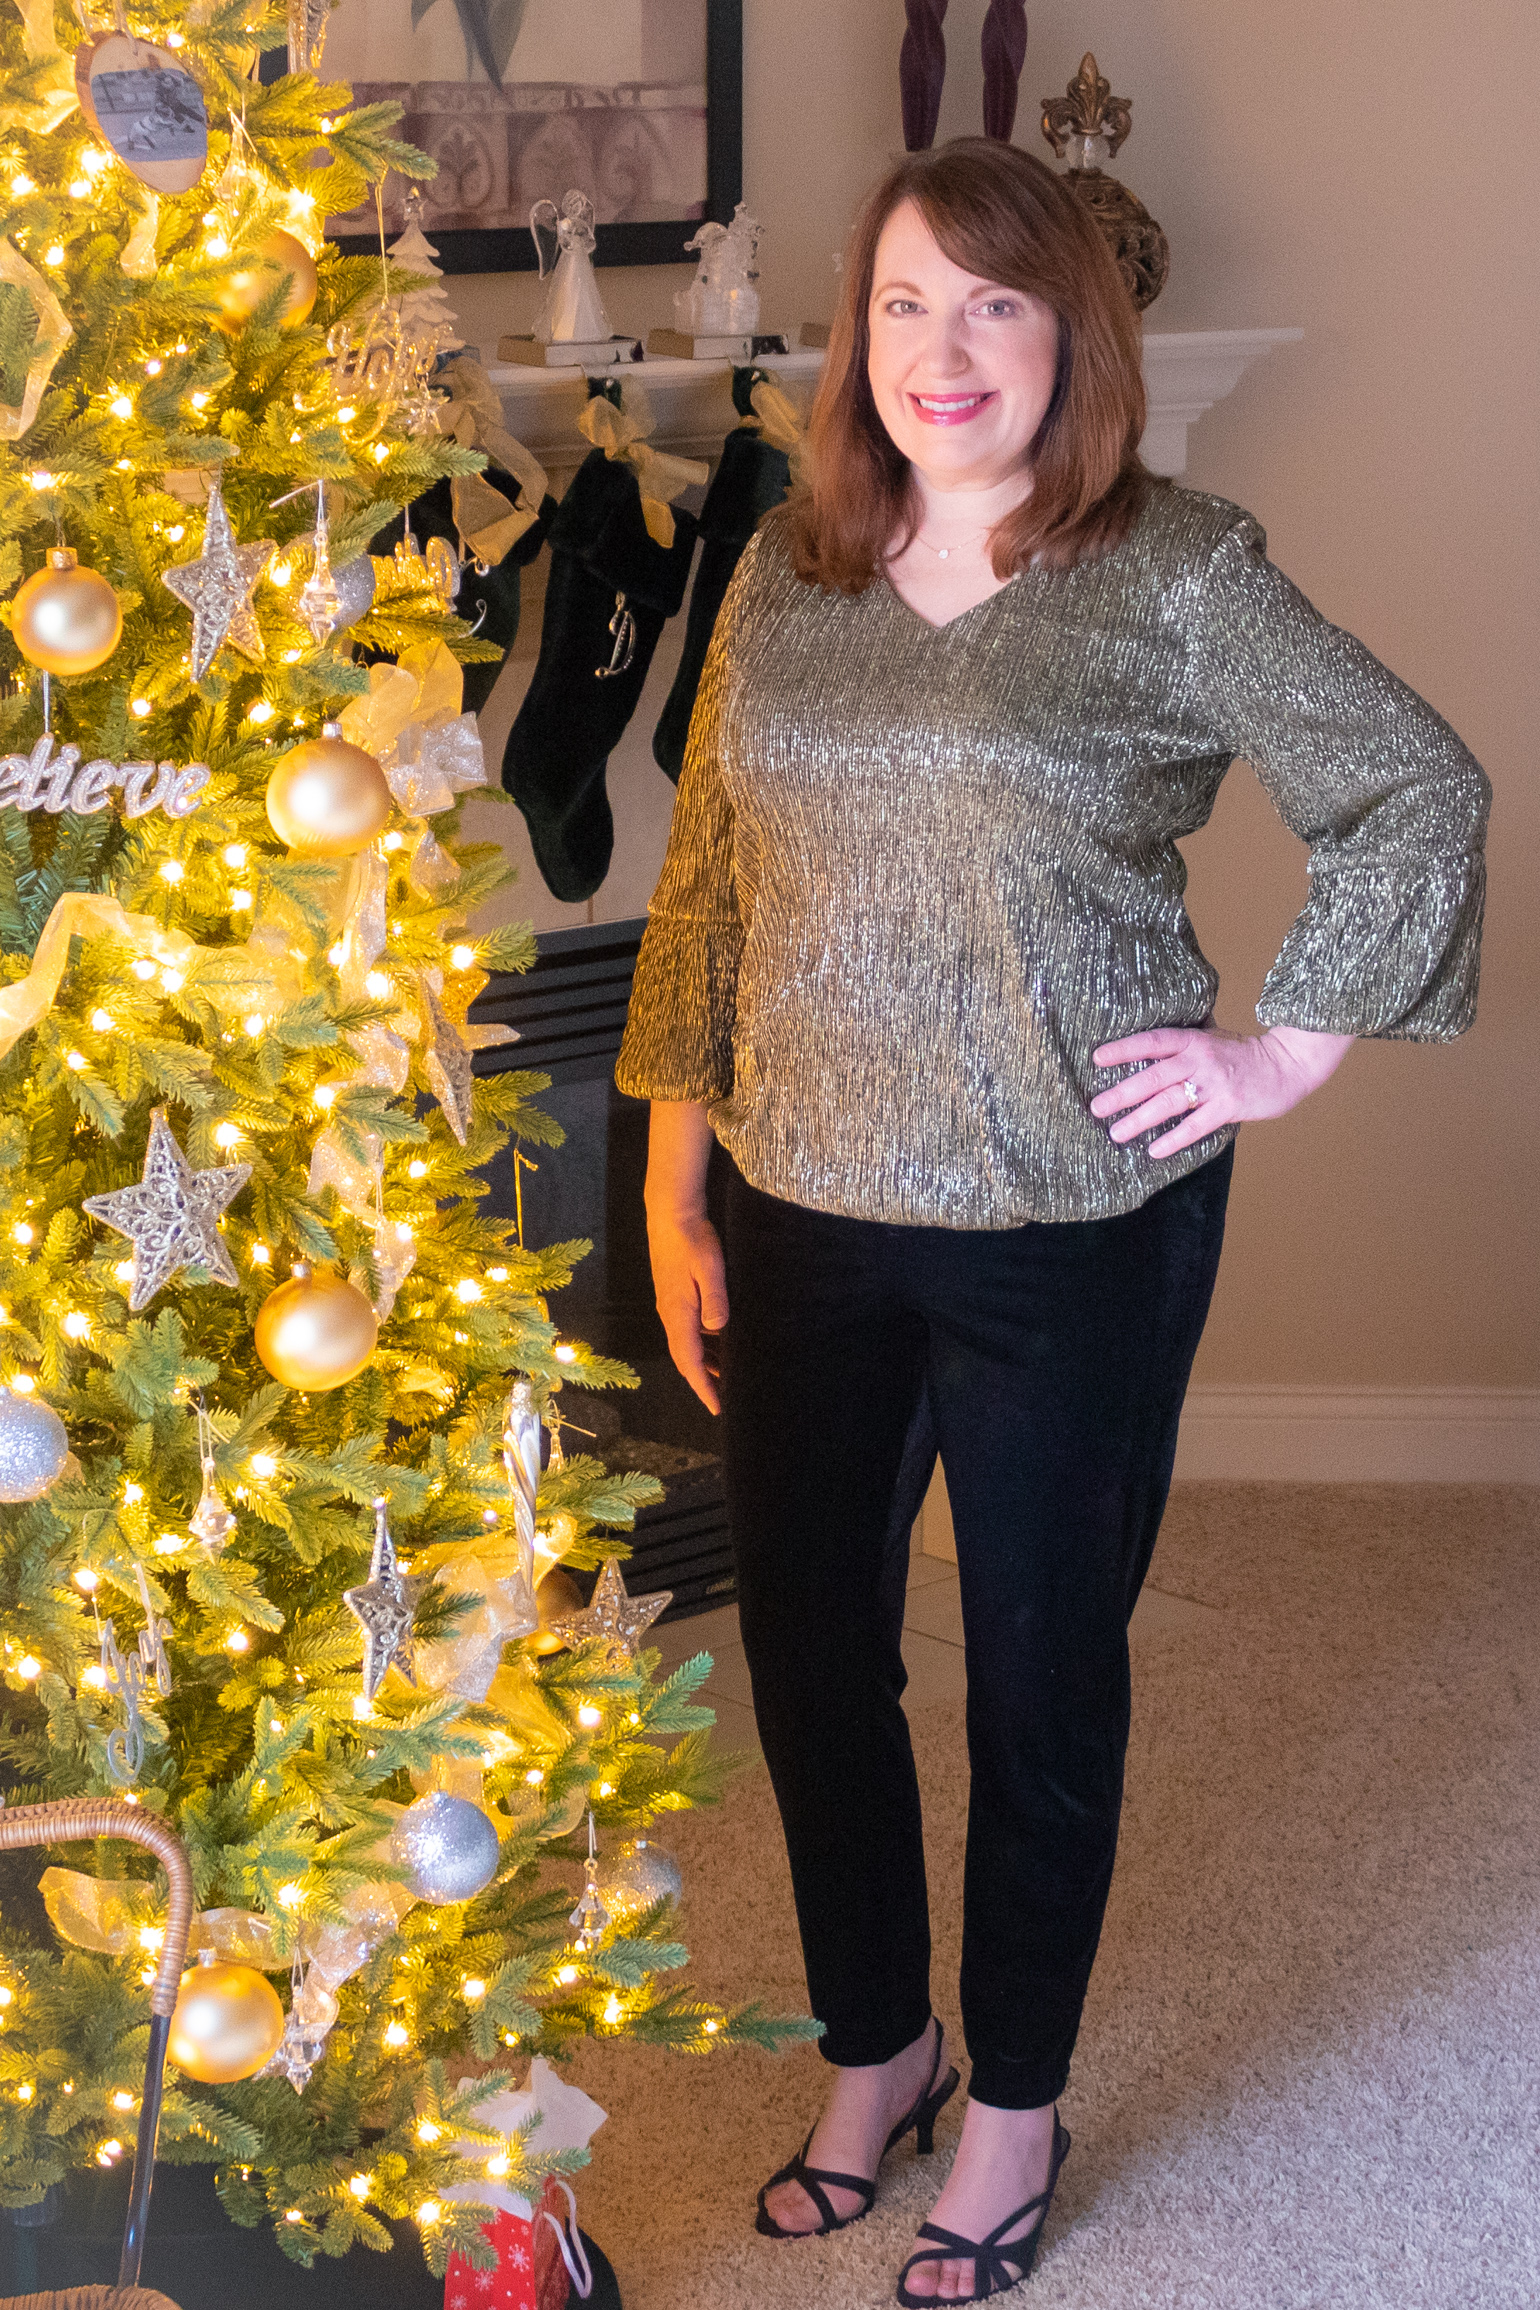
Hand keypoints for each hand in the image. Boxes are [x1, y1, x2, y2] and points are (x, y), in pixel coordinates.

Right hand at [646, 1205, 727, 1413]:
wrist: (670, 1213)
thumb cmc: (693, 1238)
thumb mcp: (709, 1267)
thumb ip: (715, 1298)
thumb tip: (717, 1329)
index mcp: (678, 1313)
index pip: (689, 1360)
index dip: (703, 1386)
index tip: (717, 1406)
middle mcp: (670, 1314)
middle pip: (685, 1358)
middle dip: (703, 1380)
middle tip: (725, 1398)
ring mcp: (669, 1304)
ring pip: (686, 1344)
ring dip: (703, 1362)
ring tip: (726, 1375)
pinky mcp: (673, 1295)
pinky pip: (687, 1330)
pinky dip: (702, 1344)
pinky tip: (718, 1342)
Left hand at [1090, 1023, 1353, 1158]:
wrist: (1287, 1064)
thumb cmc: (1244, 1053)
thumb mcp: (1212, 1038)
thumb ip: (1184, 1044)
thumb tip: (1145, 1049)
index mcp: (1194, 1040)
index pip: (1153, 1041)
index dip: (1124, 1049)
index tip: (1097, 1058)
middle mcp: (1201, 1059)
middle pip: (1154, 1076)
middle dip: (1122, 1093)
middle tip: (1095, 1107)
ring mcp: (1216, 1083)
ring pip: (1170, 1102)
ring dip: (1140, 1119)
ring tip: (1116, 1133)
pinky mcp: (1230, 1106)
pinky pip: (1196, 1126)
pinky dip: (1174, 1138)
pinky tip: (1154, 1150)